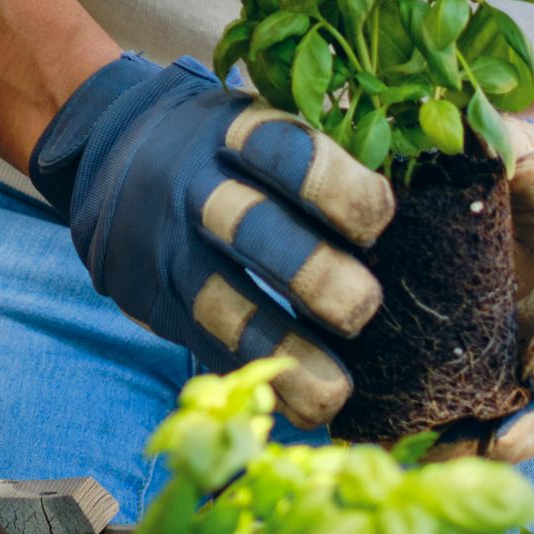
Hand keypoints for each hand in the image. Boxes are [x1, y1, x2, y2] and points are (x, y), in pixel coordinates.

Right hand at [25, 56, 395, 425]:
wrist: (113, 151)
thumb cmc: (227, 149)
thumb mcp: (262, 124)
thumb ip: (320, 161)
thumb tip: (420, 221)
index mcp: (236, 132)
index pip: (288, 153)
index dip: (339, 189)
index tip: (378, 221)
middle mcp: (194, 186)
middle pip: (253, 229)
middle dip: (315, 276)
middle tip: (362, 309)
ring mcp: (167, 247)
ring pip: (222, 303)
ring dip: (283, 353)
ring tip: (334, 394)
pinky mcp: (153, 299)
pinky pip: (203, 345)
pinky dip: (253, 379)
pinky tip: (297, 409)